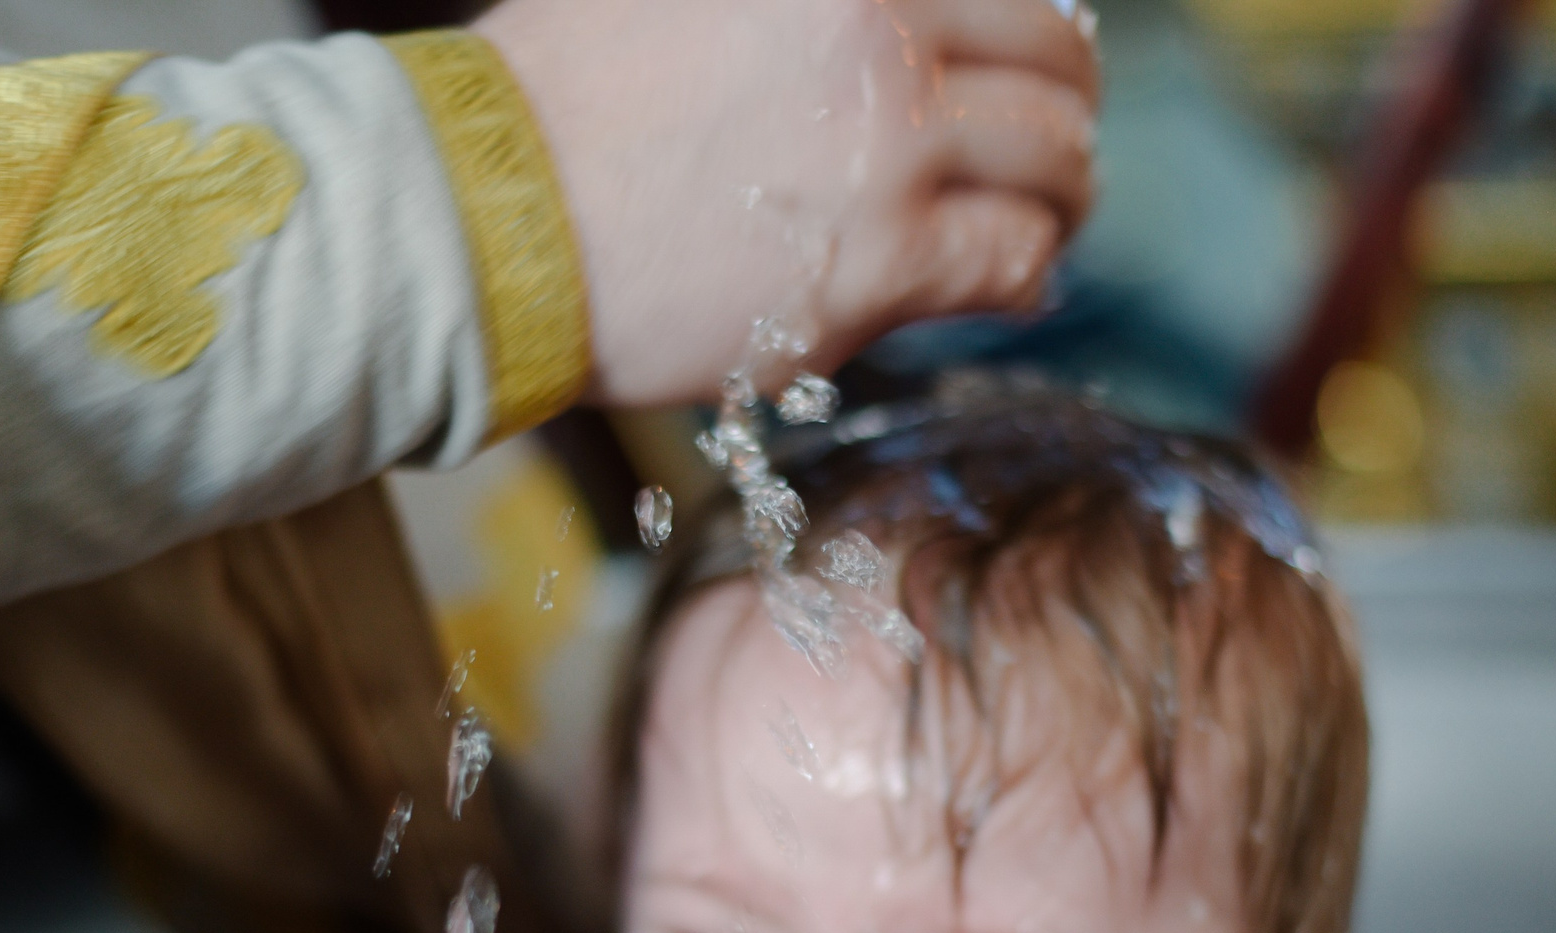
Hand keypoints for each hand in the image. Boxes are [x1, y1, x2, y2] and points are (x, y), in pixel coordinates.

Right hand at [476, 0, 1098, 404]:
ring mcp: (892, 146)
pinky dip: (1029, 272)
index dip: (1031, 28)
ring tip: (1042, 221)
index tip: (1026, 63)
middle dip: (1066, 107)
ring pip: (1053, 163)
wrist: (489, 214)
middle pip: (1052, 60)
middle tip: (1050, 146)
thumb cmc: (555, 100)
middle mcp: (883, 27)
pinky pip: (1013, 261)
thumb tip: (866, 23)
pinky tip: (1013, 282)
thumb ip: (791, 4)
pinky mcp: (883, 260)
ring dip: (1061, 195)